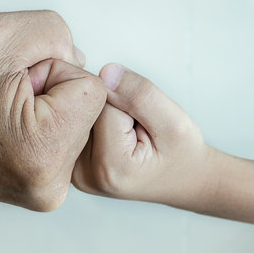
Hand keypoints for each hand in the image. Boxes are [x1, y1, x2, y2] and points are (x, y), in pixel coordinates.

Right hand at [0, 11, 105, 210]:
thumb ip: (51, 33)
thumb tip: (78, 57)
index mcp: (43, 149)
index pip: (93, 88)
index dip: (53, 70)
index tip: (15, 81)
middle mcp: (51, 183)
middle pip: (88, 109)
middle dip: (50, 90)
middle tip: (2, 97)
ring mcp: (47, 191)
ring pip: (76, 123)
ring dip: (45, 106)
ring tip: (0, 112)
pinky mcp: (40, 190)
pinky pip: (62, 141)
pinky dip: (40, 125)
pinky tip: (6, 126)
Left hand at [72, 63, 213, 210]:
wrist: (182, 180)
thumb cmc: (181, 155)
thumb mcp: (174, 121)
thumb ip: (140, 95)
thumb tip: (104, 72)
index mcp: (109, 166)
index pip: (102, 103)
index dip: (127, 103)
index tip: (144, 125)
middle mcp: (84, 174)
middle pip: (84, 109)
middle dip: (112, 108)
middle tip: (136, 130)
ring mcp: (74, 172)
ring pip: (78, 115)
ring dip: (104, 116)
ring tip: (127, 136)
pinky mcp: (71, 166)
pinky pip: (77, 125)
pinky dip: (97, 125)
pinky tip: (114, 139)